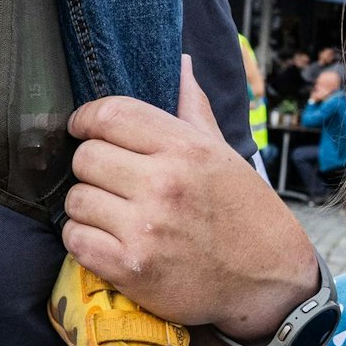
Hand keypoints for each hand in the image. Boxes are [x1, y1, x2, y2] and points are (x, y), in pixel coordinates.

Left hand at [63, 58, 318, 340]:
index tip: (83, 128)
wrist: (270, 282)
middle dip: (91, 166)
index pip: (111, 114)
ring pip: (75, 199)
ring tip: (110, 212)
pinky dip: (82, 239)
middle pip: (85, 157)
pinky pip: (75, 240)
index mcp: (186, 149)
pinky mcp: (132, 268)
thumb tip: (180, 63)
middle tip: (108, 179)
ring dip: (86, 206)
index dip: (86, 118)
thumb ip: (193, 109)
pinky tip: (104, 239)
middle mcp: (164, 184)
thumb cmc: (243, 212)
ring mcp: (146, 229)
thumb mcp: (223, 154)